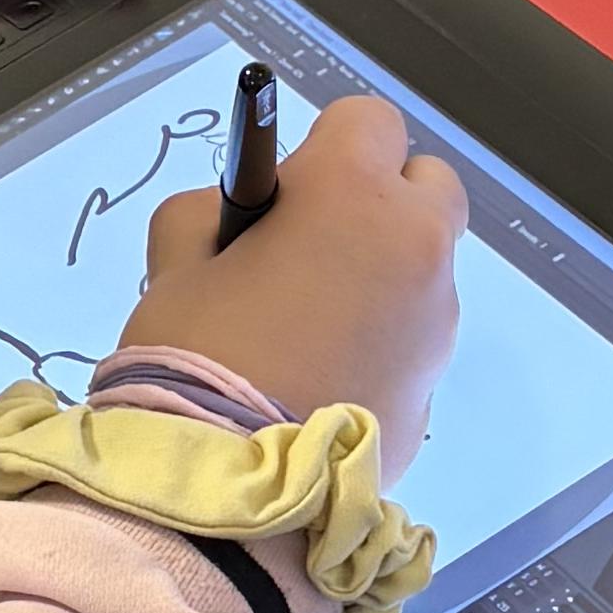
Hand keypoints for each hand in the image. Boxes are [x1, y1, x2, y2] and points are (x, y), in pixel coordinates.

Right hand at [124, 93, 465, 468]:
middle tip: (313, 245)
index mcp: (351, 193)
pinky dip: (383, 339)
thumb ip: (216, 212)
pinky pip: (415, 335)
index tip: (286, 191)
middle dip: (380, 198)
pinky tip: (324, 377)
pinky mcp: (436, 383)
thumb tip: (249, 216)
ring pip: (424, 264)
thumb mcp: (176, 259)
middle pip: (426, 182)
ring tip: (310, 327)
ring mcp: (436, 318)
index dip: (325, 147)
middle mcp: (413, 244)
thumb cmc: (195, 357)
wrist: (230, 492)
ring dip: (382, 273)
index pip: (368, 120)